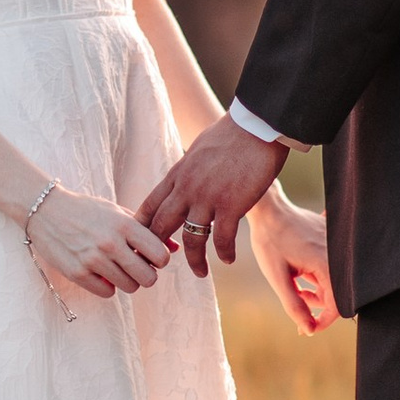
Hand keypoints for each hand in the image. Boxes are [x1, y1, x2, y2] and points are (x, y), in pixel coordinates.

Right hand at [26, 185, 172, 302]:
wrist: (46, 210)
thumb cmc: (87, 211)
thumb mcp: (118, 213)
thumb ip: (146, 230)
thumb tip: (175, 249)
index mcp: (124, 224)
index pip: (161, 256)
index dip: (160, 260)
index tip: (150, 257)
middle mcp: (110, 243)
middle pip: (149, 278)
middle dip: (146, 275)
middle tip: (136, 267)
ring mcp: (93, 259)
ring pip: (129, 287)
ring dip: (127, 281)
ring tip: (116, 268)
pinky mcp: (77, 273)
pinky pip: (107, 293)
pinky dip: (107, 286)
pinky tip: (100, 273)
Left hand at [138, 116, 287, 275]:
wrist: (257, 126)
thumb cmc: (232, 135)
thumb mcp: (198, 151)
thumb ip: (188, 170)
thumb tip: (184, 180)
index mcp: (177, 174)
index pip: (150, 206)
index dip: (143, 228)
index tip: (142, 244)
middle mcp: (187, 188)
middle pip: (161, 226)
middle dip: (158, 248)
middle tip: (162, 264)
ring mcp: (208, 197)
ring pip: (191, 239)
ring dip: (194, 260)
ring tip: (200, 272)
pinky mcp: (231, 204)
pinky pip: (222, 239)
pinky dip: (224, 253)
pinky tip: (228, 259)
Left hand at [248, 190, 335, 335]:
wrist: (268, 209)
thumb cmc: (270, 241)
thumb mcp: (277, 277)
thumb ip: (294, 305)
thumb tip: (308, 329)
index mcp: (327, 264)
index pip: (337, 305)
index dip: (322, 321)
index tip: (306, 328)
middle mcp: (337, 255)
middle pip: (336, 294)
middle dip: (316, 304)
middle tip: (295, 300)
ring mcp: (336, 246)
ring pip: (333, 280)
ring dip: (315, 289)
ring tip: (295, 284)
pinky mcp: (331, 240)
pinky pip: (330, 266)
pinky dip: (316, 275)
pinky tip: (300, 271)